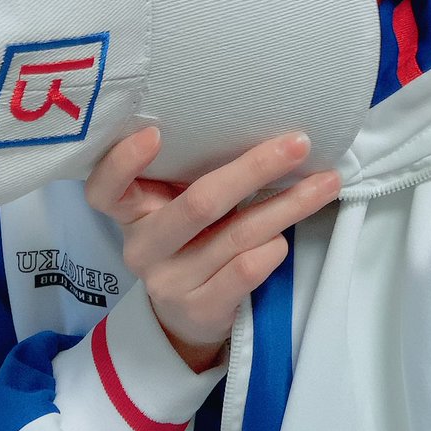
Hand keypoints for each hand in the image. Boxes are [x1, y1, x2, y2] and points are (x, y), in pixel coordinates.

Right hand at [85, 127, 339, 371]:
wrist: (186, 315)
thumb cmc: (188, 237)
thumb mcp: (173, 203)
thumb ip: (190, 170)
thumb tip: (252, 115)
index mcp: (131, 211)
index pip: (105, 188)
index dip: (123, 162)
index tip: (154, 133)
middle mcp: (144, 247)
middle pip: (198, 203)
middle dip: (254, 169)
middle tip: (297, 143)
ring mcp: (170, 282)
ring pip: (235, 235)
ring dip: (288, 205)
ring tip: (325, 182)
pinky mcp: (200, 309)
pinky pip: (243, 272)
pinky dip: (271, 249)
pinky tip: (288, 236)